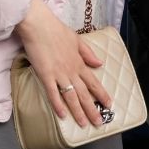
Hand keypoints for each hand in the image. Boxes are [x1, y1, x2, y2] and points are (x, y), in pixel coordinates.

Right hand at [14, 0, 111, 126]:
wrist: (39, 25)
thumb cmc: (56, 31)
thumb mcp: (77, 39)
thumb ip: (88, 53)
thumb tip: (99, 64)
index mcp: (79, 62)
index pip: (94, 82)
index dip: (102, 94)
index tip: (109, 104)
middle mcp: (72, 70)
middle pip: (85, 93)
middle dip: (93, 109)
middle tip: (99, 122)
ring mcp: (59, 73)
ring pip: (72, 96)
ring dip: (79, 111)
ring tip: (84, 124)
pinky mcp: (46, 74)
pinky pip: (53, 93)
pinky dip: (58, 105)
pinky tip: (63, 116)